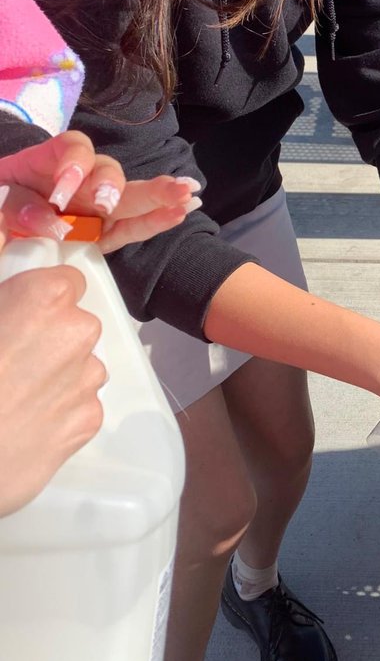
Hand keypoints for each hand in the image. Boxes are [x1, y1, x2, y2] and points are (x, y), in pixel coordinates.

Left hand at [0, 130, 198, 252]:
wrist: (3, 222)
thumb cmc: (2, 202)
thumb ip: (15, 205)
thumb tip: (50, 221)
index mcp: (51, 161)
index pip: (72, 149)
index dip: (73, 165)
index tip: (59, 195)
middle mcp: (82, 178)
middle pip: (107, 170)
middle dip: (115, 184)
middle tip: (110, 201)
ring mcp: (99, 204)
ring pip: (130, 195)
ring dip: (156, 196)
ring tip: (183, 195)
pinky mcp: (108, 232)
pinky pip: (136, 225)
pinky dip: (160, 219)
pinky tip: (184, 210)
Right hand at [0, 265, 105, 516]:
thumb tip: (10, 238)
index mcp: (47, 298)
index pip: (68, 281)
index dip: (42, 299)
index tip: (20, 314)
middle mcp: (79, 333)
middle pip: (75, 325)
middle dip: (50, 337)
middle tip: (9, 359)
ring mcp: (88, 379)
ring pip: (80, 365)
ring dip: (57, 374)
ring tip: (13, 395)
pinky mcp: (90, 421)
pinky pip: (80, 403)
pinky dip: (59, 410)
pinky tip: (24, 422)